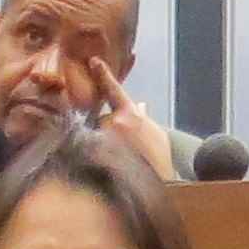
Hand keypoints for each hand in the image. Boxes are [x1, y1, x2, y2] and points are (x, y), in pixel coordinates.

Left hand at [87, 60, 177, 178]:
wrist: (156, 186)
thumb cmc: (158, 162)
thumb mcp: (156, 134)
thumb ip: (143, 117)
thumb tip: (140, 104)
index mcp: (129, 115)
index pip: (113, 90)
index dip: (103, 75)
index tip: (93, 62)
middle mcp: (113, 125)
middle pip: (100, 122)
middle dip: (108, 135)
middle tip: (122, 152)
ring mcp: (101, 143)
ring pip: (94, 139)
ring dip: (102, 149)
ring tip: (119, 164)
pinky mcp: (94, 160)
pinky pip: (89, 155)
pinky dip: (97, 160)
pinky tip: (108, 170)